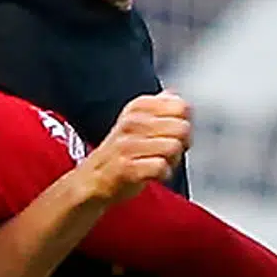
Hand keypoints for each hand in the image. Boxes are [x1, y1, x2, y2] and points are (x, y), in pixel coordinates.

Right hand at [81, 92, 190, 206]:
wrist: (93, 180)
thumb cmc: (121, 152)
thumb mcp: (137, 121)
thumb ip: (159, 107)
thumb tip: (176, 95)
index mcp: (138, 107)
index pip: (182, 107)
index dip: (183, 123)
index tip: (169, 135)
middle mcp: (132, 122)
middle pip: (182, 128)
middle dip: (181, 144)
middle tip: (165, 152)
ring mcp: (128, 144)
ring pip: (174, 147)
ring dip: (172, 161)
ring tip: (157, 163)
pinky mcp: (127, 167)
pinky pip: (162, 167)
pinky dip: (163, 175)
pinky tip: (152, 175)